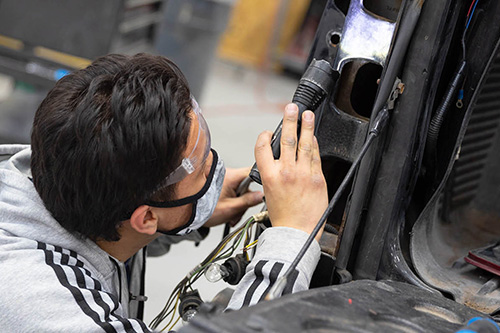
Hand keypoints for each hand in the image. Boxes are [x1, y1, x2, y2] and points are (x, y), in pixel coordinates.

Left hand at [204, 167, 263, 227]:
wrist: (187, 213)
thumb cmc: (203, 209)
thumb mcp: (230, 208)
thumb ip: (248, 201)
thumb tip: (262, 195)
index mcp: (231, 176)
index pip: (252, 172)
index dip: (260, 181)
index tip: (264, 191)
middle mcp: (227, 174)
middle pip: (247, 185)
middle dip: (245, 201)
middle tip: (238, 212)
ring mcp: (223, 180)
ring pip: (239, 191)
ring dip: (238, 204)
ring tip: (230, 215)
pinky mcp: (220, 185)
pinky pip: (232, 192)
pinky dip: (231, 202)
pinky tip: (227, 212)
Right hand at [255, 103, 327, 240]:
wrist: (297, 232)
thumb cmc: (282, 217)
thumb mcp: (269, 193)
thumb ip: (273, 173)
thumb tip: (279, 160)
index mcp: (269, 176)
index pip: (262, 148)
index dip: (263, 136)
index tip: (267, 132)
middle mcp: (286, 172)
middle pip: (286, 139)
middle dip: (289, 120)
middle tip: (291, 107)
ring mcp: (303, 174)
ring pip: (305, 144)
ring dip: (306, 126)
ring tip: (307, 114)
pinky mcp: (317, 178)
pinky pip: (316, 157)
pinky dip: (315, 145)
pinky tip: (314, 137)